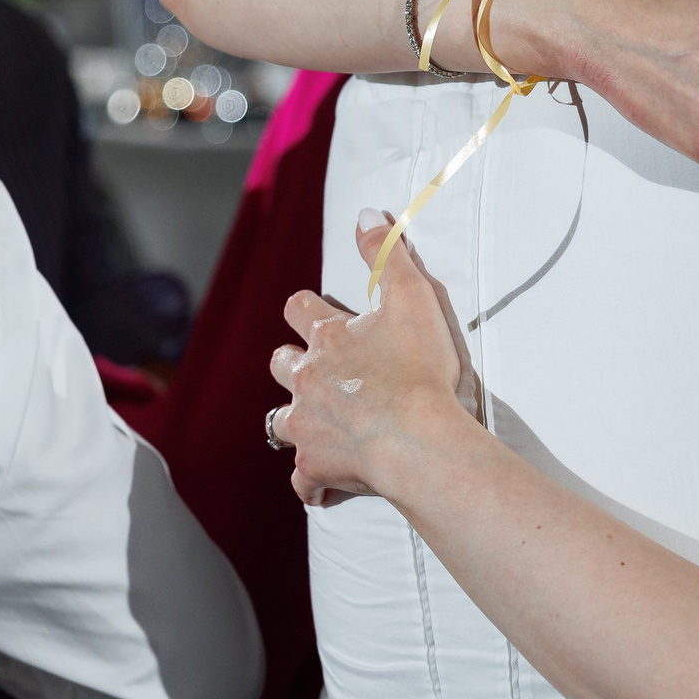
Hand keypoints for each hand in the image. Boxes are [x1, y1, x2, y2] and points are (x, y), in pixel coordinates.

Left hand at [273, 213, 479, 505]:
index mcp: (327, 339)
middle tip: (316, 368)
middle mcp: (307, 380)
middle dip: (293, 363)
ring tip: (314, 423)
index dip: (307, 308)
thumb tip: (365, 214)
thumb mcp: (412, 296)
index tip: (318, 312)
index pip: (300, 309)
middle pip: (280, 364)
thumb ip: (386, 252)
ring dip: (294, 420)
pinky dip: (312, 480)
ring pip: (279, 422)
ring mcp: (306, 426)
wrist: (419, 440)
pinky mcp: (315, 467)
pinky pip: (303, 480)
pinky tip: (323, 484)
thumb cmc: (419, 369)